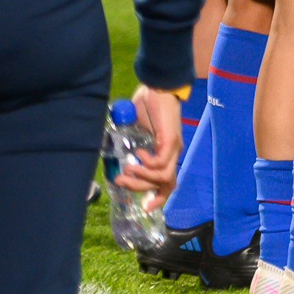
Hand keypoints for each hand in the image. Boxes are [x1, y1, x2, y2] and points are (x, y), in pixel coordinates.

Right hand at [113, 85, 181, 209]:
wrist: (158, 87)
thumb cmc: (148, 106)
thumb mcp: (139, 132)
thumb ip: (134, 146)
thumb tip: (120, 160)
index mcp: (166, 153)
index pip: (168, 182)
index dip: (159, 196)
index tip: (145, 206)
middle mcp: (173, 153)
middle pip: (165, 184)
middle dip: (141, 189)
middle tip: (121, 181)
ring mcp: (173, 147)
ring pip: (162, 176)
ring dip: (142, 177)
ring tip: (127, 168)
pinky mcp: (170, 140)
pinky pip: (160, 163)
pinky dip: (147, 163)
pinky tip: (138, 153)